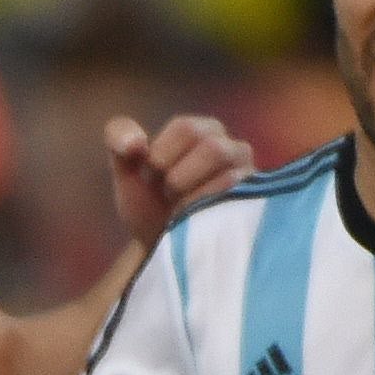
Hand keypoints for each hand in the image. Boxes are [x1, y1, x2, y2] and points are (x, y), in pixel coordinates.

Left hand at [107, 114, 254, 248]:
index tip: (149, 177)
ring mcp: (248, 177)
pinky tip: (194, 220)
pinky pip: (236, 204)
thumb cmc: (147, 202)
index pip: (186, 128)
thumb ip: (118, 140)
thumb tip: (134, 142)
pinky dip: (207, 213)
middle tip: (166, 194)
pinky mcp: (255, 205)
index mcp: (201, 130)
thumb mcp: (125, 170)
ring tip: (180, 209)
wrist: (161, 247)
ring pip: (228, 176)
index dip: (160, 155)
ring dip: (193, 197)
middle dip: (178, 177)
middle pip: (212, 148)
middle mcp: (232, 147)